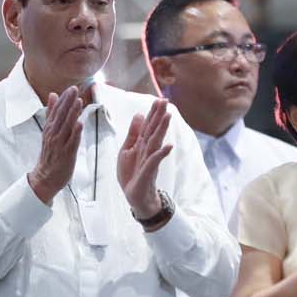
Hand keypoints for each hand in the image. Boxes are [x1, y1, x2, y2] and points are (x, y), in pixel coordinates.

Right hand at [27, 84, 83, 204]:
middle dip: (68, 102)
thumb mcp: (48, 131)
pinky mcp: (66, 155)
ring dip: (72, 114)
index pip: (56, 111)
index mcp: (49, 129)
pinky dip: (75, 133)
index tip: (71, 88)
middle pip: (60, 116)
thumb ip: (51, 113)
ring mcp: (59, 145)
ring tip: (78, 101)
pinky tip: (80, 123)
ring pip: (66, 127)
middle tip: (75, 89)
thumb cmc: (50, 154)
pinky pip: (71, 142)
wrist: (45, 177)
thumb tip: (53, 95)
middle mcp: (53, 135)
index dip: (64, 99)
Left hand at [118, 98, 173, 218]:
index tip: (160, 99)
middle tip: (166, 101)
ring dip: (162, 129)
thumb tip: (139, 114)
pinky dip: (161, 154)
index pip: (148, 125)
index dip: (153, 113)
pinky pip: (155, 161)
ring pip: (156, 142)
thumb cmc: (131, 173)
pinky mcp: (148, 172)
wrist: (135, 196)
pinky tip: (169, 146)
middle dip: (159, 116)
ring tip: (168, 116)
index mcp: (141, 144)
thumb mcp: (127, 150)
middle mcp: (147, 150)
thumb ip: (133, 133)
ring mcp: (149, 160)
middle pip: (153, 130)